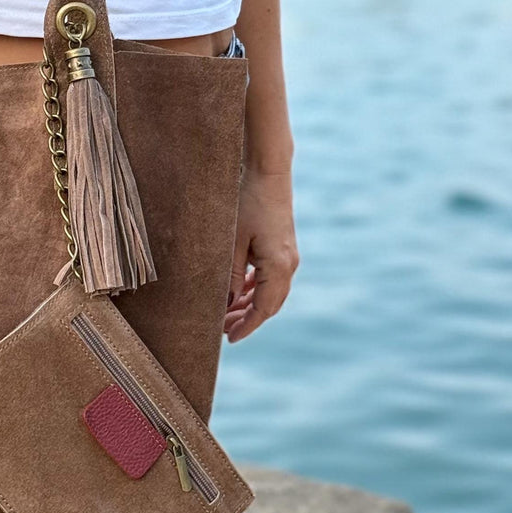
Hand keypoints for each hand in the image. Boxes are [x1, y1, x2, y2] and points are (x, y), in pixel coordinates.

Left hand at [224, 167, 298, 342]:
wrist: (269, 173)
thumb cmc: (247, 203)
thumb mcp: (232, 241)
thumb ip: (230, 276)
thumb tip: (227, 304)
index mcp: (278, 266)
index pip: (263, 309)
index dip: (247, 326)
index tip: (229, 339)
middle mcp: (288, 265)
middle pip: (269, 305)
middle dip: (247, 319)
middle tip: (222, 329)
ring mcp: (288, 257)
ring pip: (270, 293)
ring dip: (250, 305)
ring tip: (226, 314)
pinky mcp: (283, 248)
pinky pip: (271, 278)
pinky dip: (255, 289)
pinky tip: (238, 293)